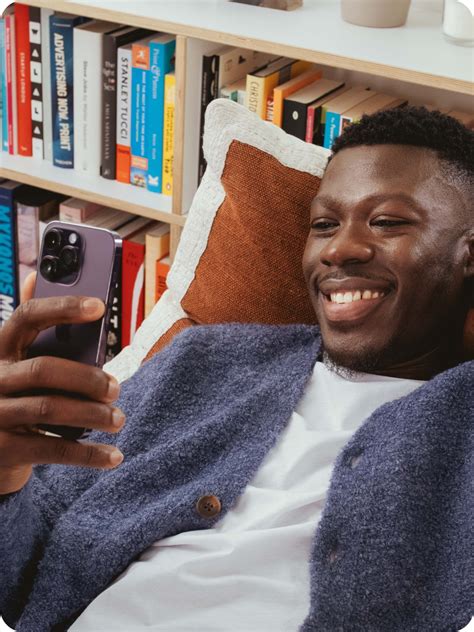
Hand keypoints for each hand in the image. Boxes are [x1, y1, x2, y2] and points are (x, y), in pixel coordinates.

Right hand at [0, 273, 124, 494]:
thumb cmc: (11, 396)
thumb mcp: (14, 362)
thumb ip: (31, 331)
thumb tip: (36, 277)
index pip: (27, 317)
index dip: (63, 308)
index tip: (100, 306)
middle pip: (44, 369)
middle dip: (87, 378)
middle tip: (116, 388)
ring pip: (51, 408)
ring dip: (93, 415)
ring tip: (118, 420)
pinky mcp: (3, 449)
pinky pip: (53, 448)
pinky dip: (88, 454)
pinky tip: (113, 456)